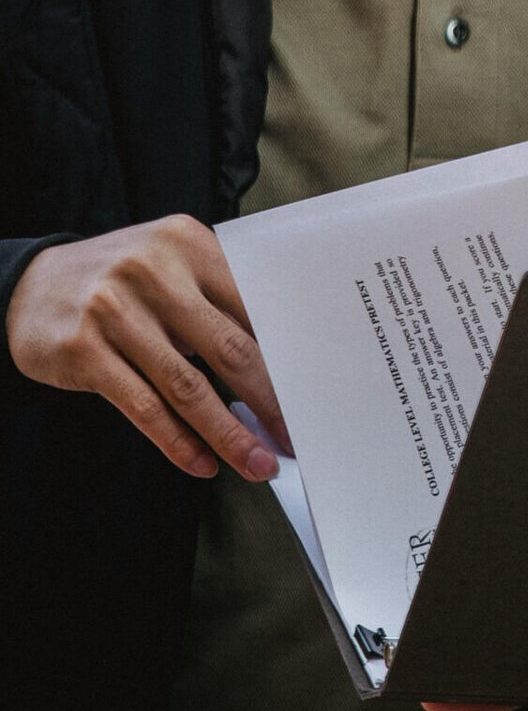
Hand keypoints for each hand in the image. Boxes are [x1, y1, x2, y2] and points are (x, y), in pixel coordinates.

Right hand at [5, 215, 290, 479]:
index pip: (254, 310)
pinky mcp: (81, 349)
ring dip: (229, 435)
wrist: (26, 284)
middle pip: (230, 351)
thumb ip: (223, 304)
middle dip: (270, 405)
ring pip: (188, 388)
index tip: (315, 397)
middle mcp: (152, 271)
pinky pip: (143, 407)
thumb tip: (284, 372)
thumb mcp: (174, 270)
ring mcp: (114, 310)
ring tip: (258, 465)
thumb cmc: (124, 284)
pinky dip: (178, 442)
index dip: (288, 360)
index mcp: (190, 245)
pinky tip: (202, 464)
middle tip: (294, 441)